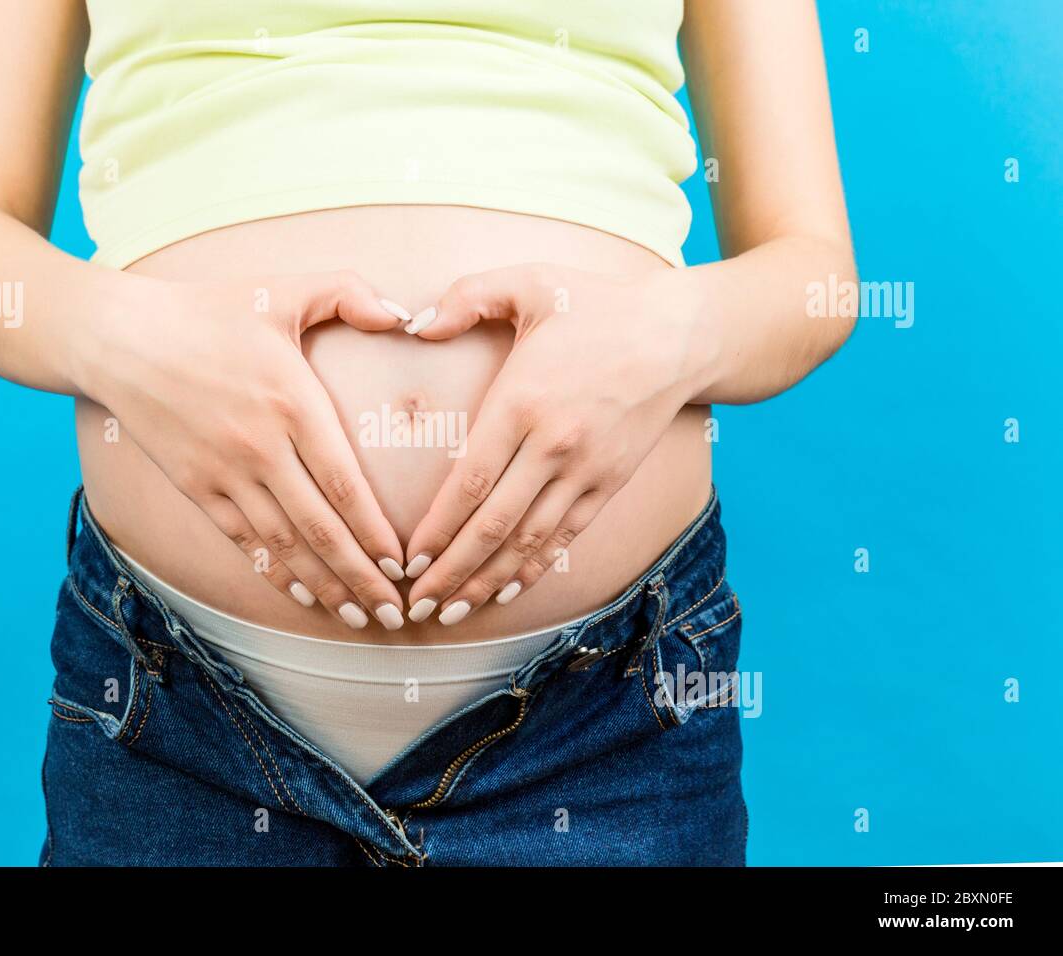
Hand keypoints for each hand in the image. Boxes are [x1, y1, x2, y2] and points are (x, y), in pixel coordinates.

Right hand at [81, 271, 412, 629]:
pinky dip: (275, 573)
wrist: (119, 338)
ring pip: (283, 545)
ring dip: (324, 587)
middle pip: (319, 528)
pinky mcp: (195, 487)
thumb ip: (348, 292)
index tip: (403, 566)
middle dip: (361, 578)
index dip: (374, 532)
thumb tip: (403, 314)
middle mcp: (260, 447)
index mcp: (291, 401)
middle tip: (394, 615)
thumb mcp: (282, 289)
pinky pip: (242, 541)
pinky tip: (303, 597)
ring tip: (358, 619)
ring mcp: (223, 473)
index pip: (343, 483)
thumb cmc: (207, 310)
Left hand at [400, 264, 714, 625]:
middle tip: (417, 606)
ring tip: (452, 612)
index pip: (468, 483)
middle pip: (492, 525)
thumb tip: (415, 324)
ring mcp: (584, 470)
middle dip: (451, 572)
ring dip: (488, 581)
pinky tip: (506, 591)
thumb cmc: (598, 304)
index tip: (408, 561)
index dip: (436, 530)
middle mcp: (552, 446)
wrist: (679, 334)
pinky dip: (534, 568)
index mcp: (522, 403)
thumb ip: (467, 297)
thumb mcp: (530, 281)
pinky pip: (565, 536)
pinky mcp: (608, 483)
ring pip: (528, 541)